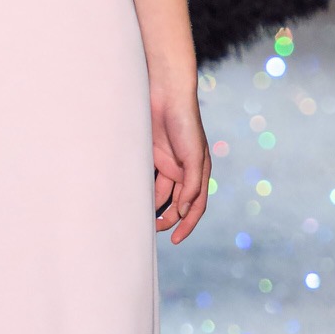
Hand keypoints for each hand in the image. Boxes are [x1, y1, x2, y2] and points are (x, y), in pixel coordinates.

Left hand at [151, 91, 209, 244]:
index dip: (187, 224)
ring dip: (155, 207)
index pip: (196, 205)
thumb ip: (191, 184)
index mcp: (199, 172)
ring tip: (142, 219)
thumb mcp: (194, 156)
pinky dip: (144, 191)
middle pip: (178, 203)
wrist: (166, 94)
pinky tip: (135, 200)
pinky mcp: (153, 156)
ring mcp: (169, 164)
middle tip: (154, 229)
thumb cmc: (185, 122)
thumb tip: (185, 210)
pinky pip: (149, 180)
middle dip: (169, 218)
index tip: (175, 239)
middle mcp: (185, 171)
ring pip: (162, 194)